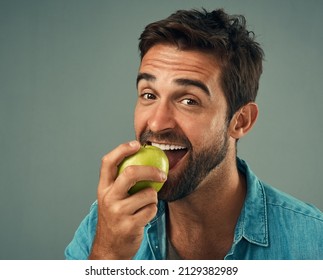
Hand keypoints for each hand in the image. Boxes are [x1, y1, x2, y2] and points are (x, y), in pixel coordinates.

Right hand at [89, 141, 166, 258]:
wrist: (110, 248)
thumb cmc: (115, 217)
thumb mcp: (112, 197)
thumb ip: (121, 180)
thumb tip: (142, 157)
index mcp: (103, 188)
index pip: (108, 162)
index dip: (122, 149)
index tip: (137, 144)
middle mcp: (108, 198)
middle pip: (130, 173)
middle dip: (151, 170)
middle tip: (162, 174)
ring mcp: (117, 212)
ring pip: (148, 194)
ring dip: (153, 198)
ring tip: (145, 205)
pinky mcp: (129, 225)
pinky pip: (152, 210)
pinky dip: (153, 211)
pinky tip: (144, 216)